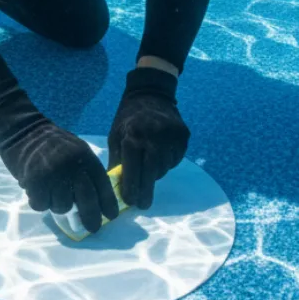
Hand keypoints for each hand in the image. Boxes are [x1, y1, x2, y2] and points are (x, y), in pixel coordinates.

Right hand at [0, 84, 119, 232]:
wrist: (21, 130)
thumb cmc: (49, 144)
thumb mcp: (75, 150)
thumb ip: (85, 171)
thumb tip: (95, 200)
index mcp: (85, 157)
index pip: (102, 183)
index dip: (108, 202)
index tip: (111, 216)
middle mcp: (72, 166)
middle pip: (87, 200)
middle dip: (91, 217)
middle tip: (92, 228)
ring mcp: (53, 174)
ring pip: (62, 206)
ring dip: (57, 206)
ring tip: (51, 194)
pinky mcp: (35, 181)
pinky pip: (41, 205)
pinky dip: (39, 203)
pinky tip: (37, 193)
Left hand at [107, 66, 189, 208]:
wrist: (151, 94)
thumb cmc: (128, 118)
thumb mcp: (116, 136)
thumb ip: (117, 161)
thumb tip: (115, 188)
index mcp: (134, 136)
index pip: (133, 168)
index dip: (132, 187)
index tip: (130, 202)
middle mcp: (154, 136)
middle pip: (152, 172)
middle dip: (146, 190)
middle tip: (143, 205)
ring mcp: (172, 136)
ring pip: (164, 167)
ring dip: (155, 174)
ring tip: (148, 171)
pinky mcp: (183, 136)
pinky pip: (174, 159)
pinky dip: (166, 163)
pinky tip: (159, 157)